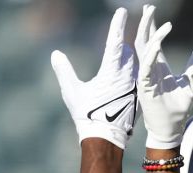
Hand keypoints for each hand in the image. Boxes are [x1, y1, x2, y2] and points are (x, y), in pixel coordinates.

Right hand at [51, 8, 137, 148]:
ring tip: (118, 60)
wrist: (105, 139)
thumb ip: (64, 71)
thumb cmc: (87, 116)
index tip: (123, 11)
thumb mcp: (72, 92)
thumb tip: (55, 54)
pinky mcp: (137, 95)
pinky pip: (136, 78)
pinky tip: (124, 78)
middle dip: (121, 44)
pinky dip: (130, 73)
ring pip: (133, 64)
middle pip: (126, 51)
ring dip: (126, 59)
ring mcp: (134, 86)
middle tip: (119, 38)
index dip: (118, 25)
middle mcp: (126, 76)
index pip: (115, 42)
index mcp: (111, 72)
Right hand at [134, 3, 192, 148]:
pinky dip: (150, 54)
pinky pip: (146, 67)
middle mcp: (150, 69)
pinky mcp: (146, 87)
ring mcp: (146, 77)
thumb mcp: (190, 82)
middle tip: (149, 7)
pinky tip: (156, 43)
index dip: (152, 25)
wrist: (173, 127)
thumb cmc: (179, 108)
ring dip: (148, 33)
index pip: (153, 41)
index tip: (151, 9)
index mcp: (159, 66)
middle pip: (144, 40)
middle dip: (146, 23)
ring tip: (152, 17)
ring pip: (143, 50)